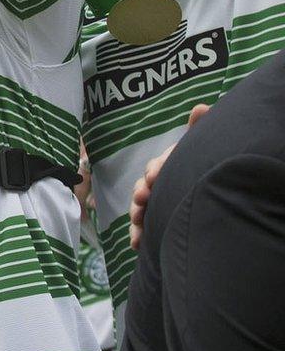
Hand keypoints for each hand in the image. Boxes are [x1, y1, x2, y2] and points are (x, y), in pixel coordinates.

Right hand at [128, 106, 199, 250]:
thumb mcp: (199, 148)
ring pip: (140, 208)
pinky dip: (138, 235)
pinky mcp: (154, 222)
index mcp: (169, 166)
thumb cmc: (200, 166)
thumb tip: (200, 107)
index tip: (155, 177)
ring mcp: (156, 203)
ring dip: (137, 215)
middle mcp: (159, 184)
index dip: (156, 170)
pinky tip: (137, 244)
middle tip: (143, 198)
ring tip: (139, 223)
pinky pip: (142, 227)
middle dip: (142, 193)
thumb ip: (199, 130)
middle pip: (145, 187)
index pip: (159, 165)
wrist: (212, 201)